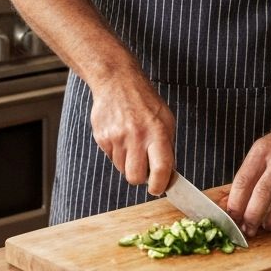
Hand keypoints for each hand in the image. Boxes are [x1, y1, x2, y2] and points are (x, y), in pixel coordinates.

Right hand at [90, 75, 175, 196]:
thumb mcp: (166, 119)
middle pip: (135, 178)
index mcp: (157, 132)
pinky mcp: (102, 137)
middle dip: (140, 178)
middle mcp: (136, 136)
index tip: (159, 188)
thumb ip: (167, 147)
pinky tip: (121, 135)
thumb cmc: (145, 101)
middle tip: (144, 167)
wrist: (117, 81)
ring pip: (122, 169)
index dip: (160, 185)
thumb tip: (168, 174)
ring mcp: (117, 137)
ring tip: (132, 143)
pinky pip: (111, 158)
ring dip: (128, 163)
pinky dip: (118, 153)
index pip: (161, 169)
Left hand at [225, 117, 270, 235]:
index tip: (231, 218)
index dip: (235, 204)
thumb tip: (228, 203)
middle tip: (246, 230)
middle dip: (251, 216)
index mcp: (261, 150)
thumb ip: (248, 177)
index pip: (243, 181)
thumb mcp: (262, 151)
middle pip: (262, 193)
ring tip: (264, 227)